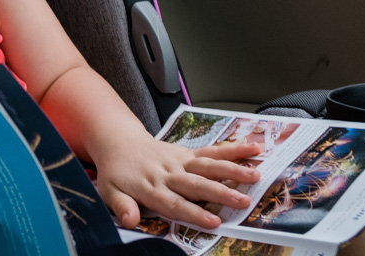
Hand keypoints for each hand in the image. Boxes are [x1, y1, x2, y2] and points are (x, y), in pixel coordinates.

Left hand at [95, 134, 262, 229]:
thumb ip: (121, 206)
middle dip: (220, 193)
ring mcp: (179, 161)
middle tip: (243, 201)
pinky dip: (233, 150)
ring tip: (255, 175)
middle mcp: (168, 173)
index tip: (213, 222)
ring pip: (208, 165)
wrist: (118, 142)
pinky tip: (254, 149)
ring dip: (232, 170)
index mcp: (150, 187)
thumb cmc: (116, 172)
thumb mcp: (109, 191)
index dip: (193, 213)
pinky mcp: (187, 153)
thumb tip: (129, 221)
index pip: (174, 203)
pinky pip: (211, 151)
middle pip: (197, 184)